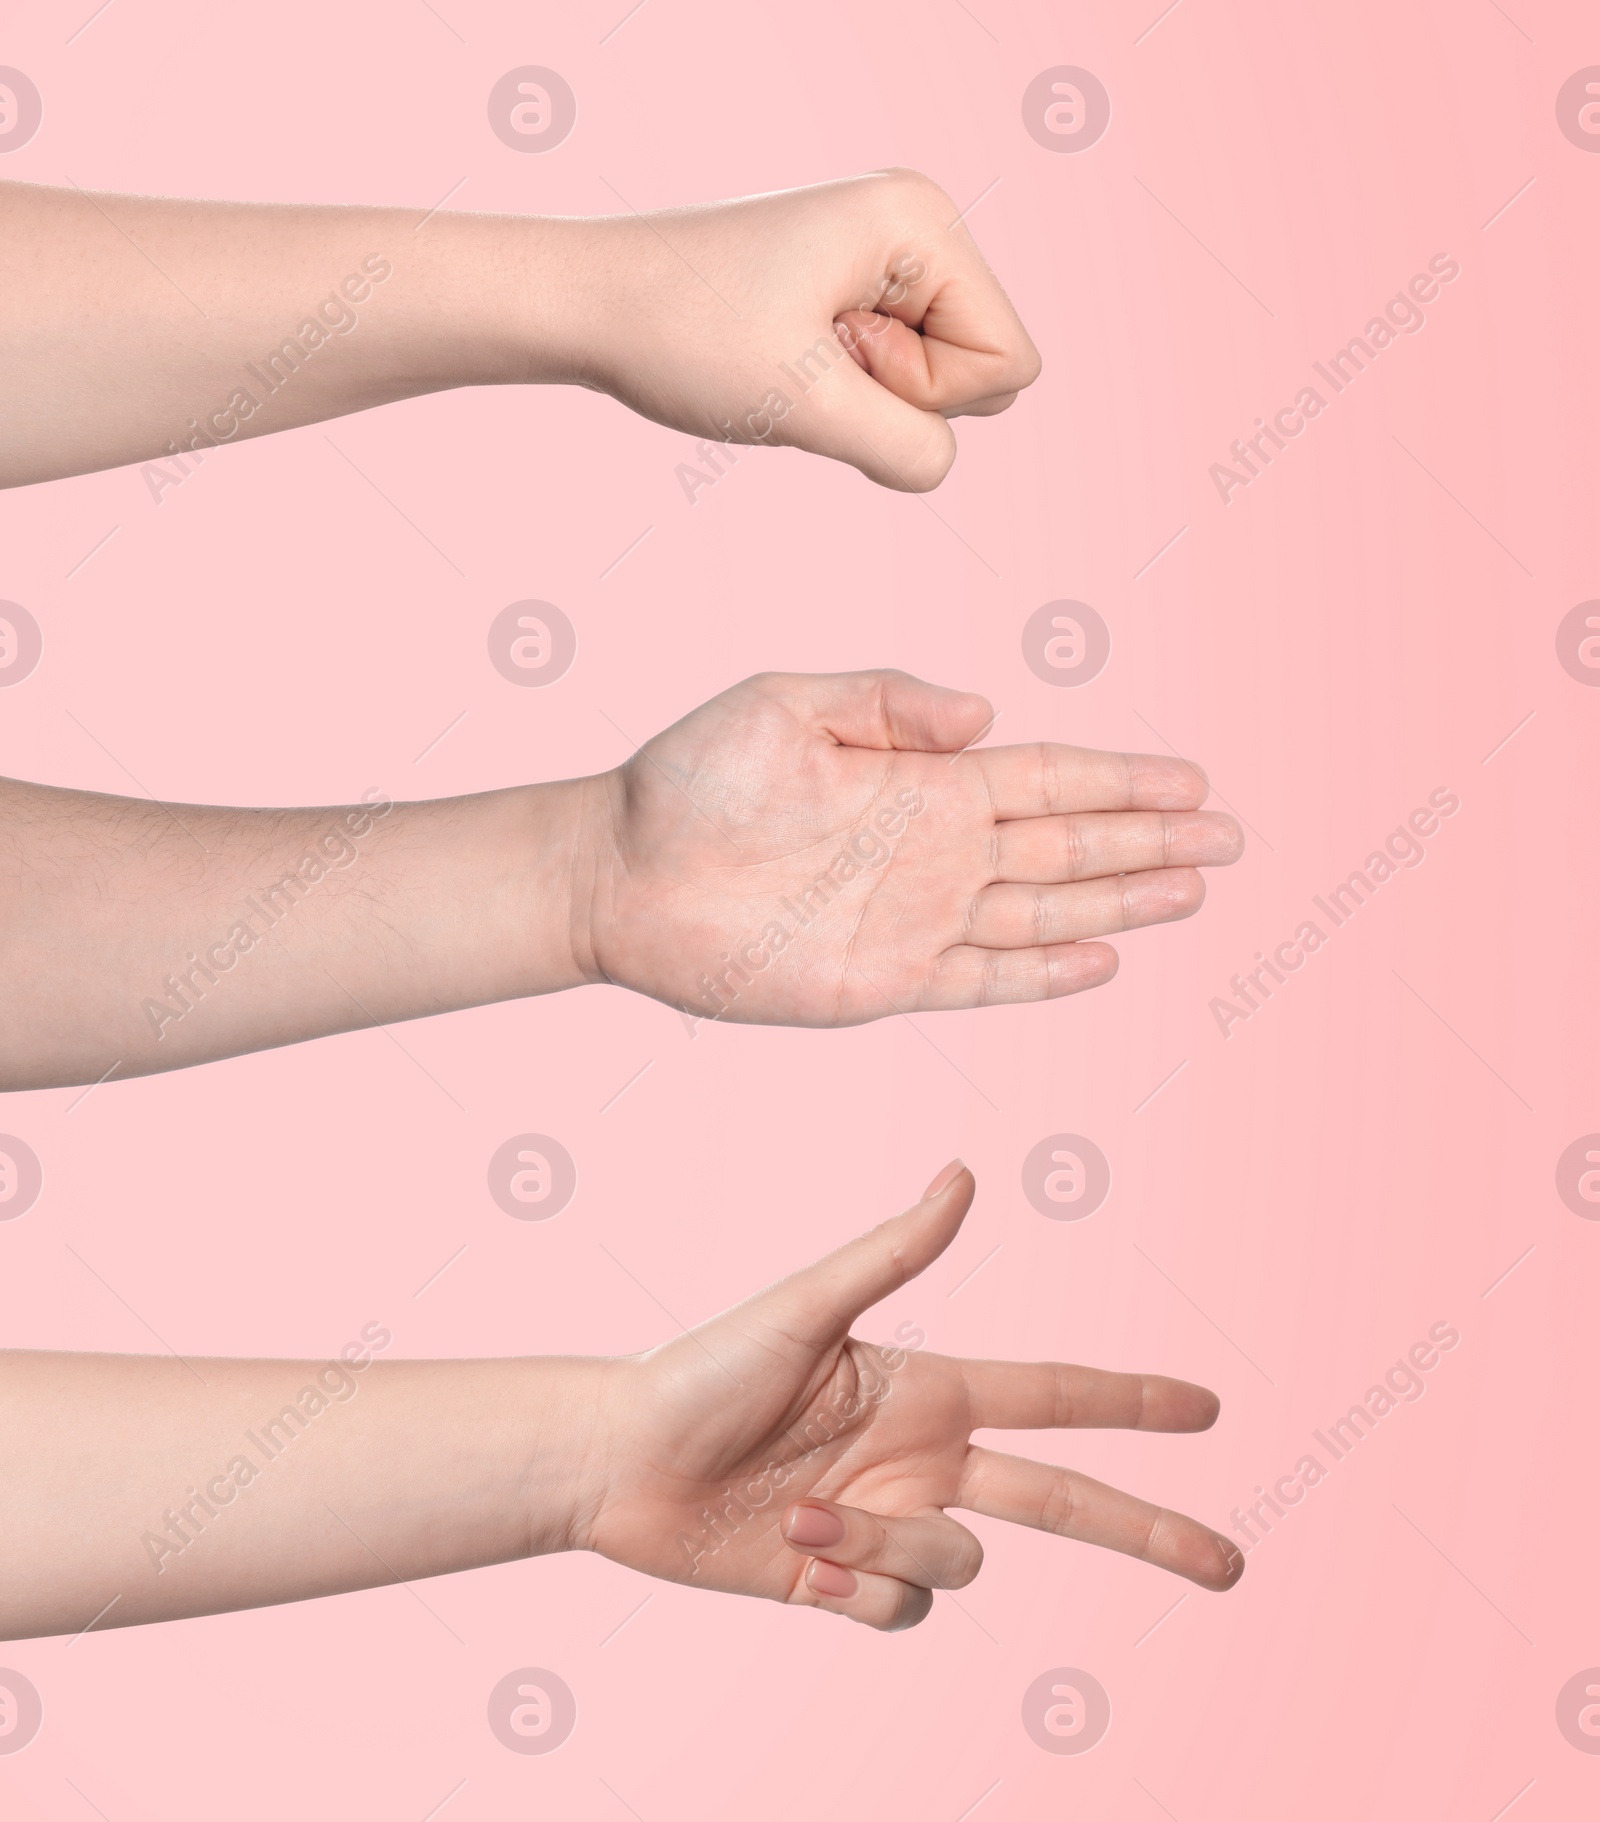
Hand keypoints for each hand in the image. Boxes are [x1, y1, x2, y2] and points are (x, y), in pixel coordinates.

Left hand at [572, 169, 1040, 490]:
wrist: (589, 301)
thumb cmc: (683, 337)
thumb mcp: (805, 407)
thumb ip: (903, 448)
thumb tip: (939, 463)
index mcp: (921, 221)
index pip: (1006, 361)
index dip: (925, 394)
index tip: (832, 356)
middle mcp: (917, 222)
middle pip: (986, 368)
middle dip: (901, 393)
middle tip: (807, 355)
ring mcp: (887, 251)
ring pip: (943, 378)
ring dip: (870, 396)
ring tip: (792, 354)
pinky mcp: (857, 283)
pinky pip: (900, 372)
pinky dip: (847, 387)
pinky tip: (789, 358)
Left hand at [576, 669, 1243, 1023]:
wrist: (620, 872)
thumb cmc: (692, 780)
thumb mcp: (786, 706)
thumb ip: (887, 701)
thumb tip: (986, 713)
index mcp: (922, 779)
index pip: (1049, 776)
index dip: (1124, 778)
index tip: (1194, 778)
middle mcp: (936, 849)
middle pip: (1071, 845)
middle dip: (1151, 839)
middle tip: (1230, 836)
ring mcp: (917, 919)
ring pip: (1047, 915)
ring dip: (1123, 905)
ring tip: (1195, 890)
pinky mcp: (885, 983)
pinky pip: (986, 981)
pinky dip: (1047, 977)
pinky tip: (1105, 962)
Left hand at [583, 1162, 1242, 1630]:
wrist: (621, 1463)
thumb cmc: (702, 1369)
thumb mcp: (803, 1307)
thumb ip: (893, 1251)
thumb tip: (966, 1174)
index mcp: (927, 1391)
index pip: (1056, 1397)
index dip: (1134, 1402)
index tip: (1207, 1408)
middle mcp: (923, 1459)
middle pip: (1065, 1502)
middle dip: (1148, 1531)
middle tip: (1226, 1563)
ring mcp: (890, 1522)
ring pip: (958, 1565)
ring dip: (886, 1545)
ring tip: (802, 1515)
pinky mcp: (847, 1579)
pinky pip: (901, 1609)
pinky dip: (856, 1587)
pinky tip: (798, 1558)